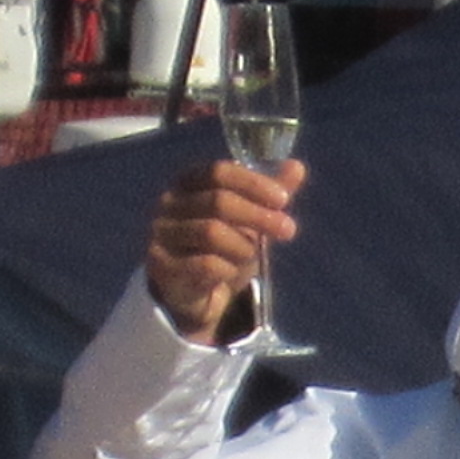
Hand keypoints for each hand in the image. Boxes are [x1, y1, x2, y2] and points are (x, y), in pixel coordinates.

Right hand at [144, 158, 300, 343]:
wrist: (192, 291)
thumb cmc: (222, 247)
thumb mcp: (249, 220)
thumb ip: (269, 195)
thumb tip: (297, 167)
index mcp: (189, 183)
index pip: (219, 172)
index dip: (253, 183)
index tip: (283, 200)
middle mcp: (169, 203)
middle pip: (218, 201)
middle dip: (259, 215)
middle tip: (289, 229)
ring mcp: (162, 233)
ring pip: (212, 233)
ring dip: (242, 246)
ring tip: (249, 256)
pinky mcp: (162, 264)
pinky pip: (206, 264)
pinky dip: (228, 269)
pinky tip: (230, 272)